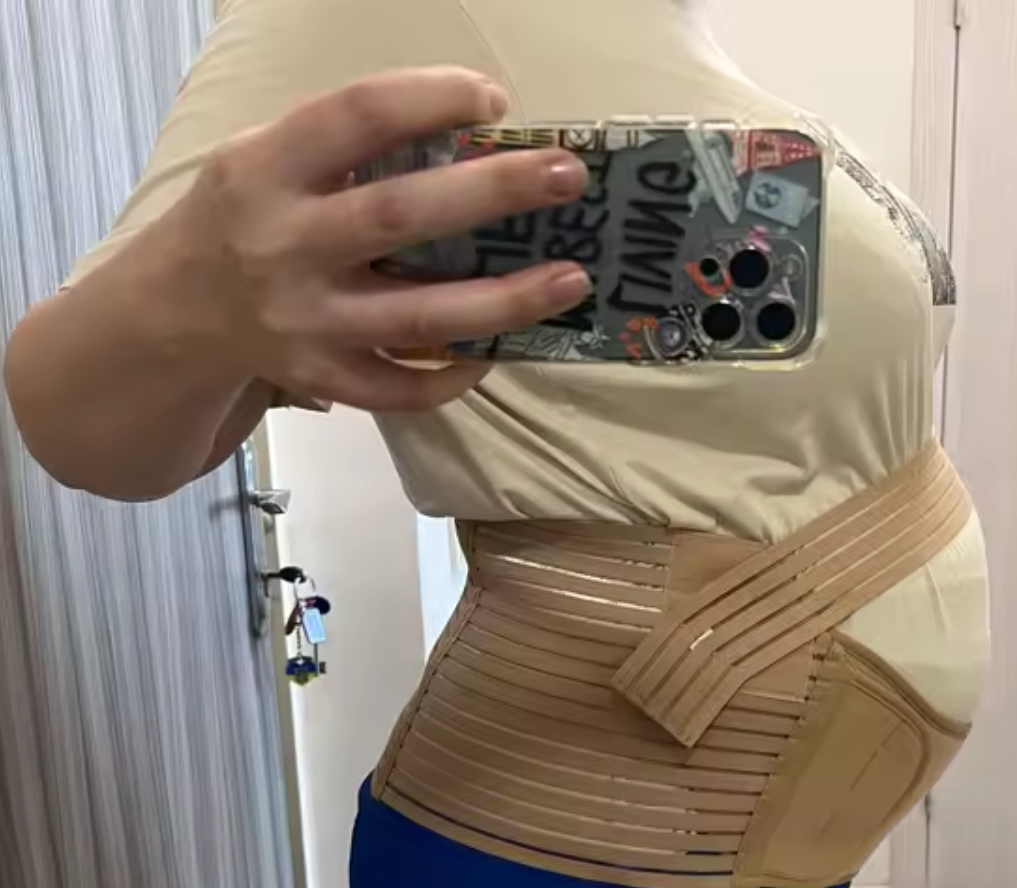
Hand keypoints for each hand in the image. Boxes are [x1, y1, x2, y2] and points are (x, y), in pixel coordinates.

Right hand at [176, 66, 590, 411]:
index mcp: (265, 169)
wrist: (173, 314)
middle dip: (493, 193)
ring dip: (504, 301)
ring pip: (418, 317)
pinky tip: (493, 351)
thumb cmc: (241, 219)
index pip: (356, 116)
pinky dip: (453, 376)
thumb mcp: (265, 159)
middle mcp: (283, 246)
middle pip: (401, 216)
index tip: (493, 99)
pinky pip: (400, 389)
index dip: (431, 99)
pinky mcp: (320, 379)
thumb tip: (469, 143)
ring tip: (571, 280)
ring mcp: (304, 323)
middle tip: (568, 177)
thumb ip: (345, 148)